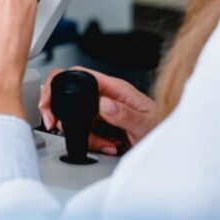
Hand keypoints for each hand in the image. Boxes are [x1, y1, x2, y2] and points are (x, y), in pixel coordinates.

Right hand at [39, 66, 155, 154]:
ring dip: (85, 135)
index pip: (79, 74)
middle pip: (71, 96)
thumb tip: (103, 104)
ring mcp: (103, 111)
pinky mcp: (103, 126)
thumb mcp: (145, 123)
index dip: (59, 82)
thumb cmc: (162, 126)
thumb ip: (124, 114)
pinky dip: (93, 142)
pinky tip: (109, 146)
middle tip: (56, 124)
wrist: (171, 144)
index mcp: (115, 88)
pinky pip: (86, 132)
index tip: (48, 99)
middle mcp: (107, 96)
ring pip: (77, 118)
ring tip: (106, 144)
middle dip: (61, 112)